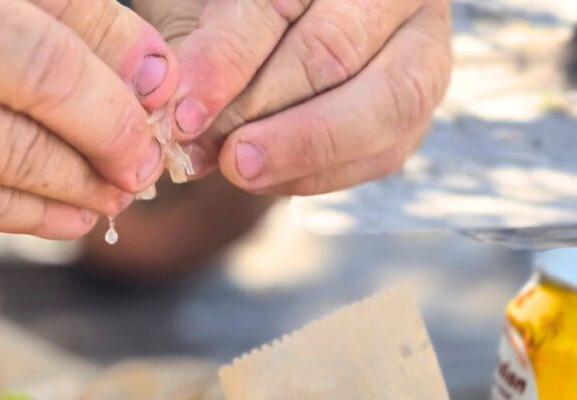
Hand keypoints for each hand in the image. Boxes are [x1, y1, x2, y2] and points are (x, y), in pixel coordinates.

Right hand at [0, 0, 178, 258]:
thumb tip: (122, 64)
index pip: (41, 7)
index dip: (118, 49)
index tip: (161, 83)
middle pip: (38, 80)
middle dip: (114, 126)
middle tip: (149, 154)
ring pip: (11, 157)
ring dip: (84, 182)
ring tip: (120, 191)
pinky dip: (35, 218)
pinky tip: (70, 217)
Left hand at [134, 0, 451, 194]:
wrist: (275, 32)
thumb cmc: (226, 15)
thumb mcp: (197, 12)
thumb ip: (193, 51)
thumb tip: (182, 115)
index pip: (275, 4)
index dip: (226, 62)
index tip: (184, 114)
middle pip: (334, 52)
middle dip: (261, 111)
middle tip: (210, 150)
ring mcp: (423, 39)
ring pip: (385, 102)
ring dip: (301, 148)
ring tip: (237, 167)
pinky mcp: (422, 99)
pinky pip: (386, 149)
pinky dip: (321, 172)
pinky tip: (266, 176)